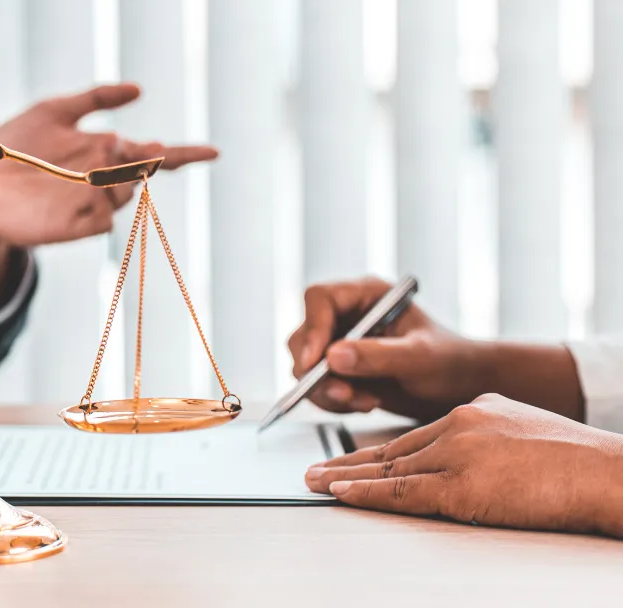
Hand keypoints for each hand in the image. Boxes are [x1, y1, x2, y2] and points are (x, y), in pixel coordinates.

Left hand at [0, 83, 217, 299]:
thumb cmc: (17, 145)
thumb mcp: (54, 111)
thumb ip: (96, 98)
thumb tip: (139, 89)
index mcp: (106, 152)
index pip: (155, 156)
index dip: (185, 154)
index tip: (213, 153)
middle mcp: (104, 180)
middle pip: (141, 173)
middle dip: (141, 160)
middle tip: (125, 146)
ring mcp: (88, 206)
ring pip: (122, 197)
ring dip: (119, 181)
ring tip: (100, 166)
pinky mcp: (69, 229)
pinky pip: (98, 224)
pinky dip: (99, 211)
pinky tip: (86, 198)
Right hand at [287, 277, 480, 419]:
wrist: (460, 388)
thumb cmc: (451, 362)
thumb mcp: (420, 358)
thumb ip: (379, 356)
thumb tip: (332, 357)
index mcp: (368, 295)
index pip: (320, 299)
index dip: (313, 327)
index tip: (317, 362)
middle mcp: (348, 314)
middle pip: (305, 335)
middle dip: (318, 371)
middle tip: (344, 394)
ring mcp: (341, 342)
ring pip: (305, 365)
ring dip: (327, 390)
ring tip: (364, 402)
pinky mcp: (339, 369)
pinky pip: (316, 385)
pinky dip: (334, 401)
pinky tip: (365, 403)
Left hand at [305, 394, 622, 537]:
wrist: (607, 472)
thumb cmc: (579, 460)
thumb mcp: (524, 427)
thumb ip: (489, 432)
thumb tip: (470, 447)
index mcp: (473, 411)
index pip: (413, 436)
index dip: (375, 451)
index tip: (347, 458)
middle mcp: (458, 426)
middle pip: (391, 450)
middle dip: (346, 462)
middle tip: (311, 470)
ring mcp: (457, 454)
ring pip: (388, 469)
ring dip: (344, 477)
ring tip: (312, 482)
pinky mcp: (461, 485)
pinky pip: (401, 492)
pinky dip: (365, 494)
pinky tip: (339, 494)